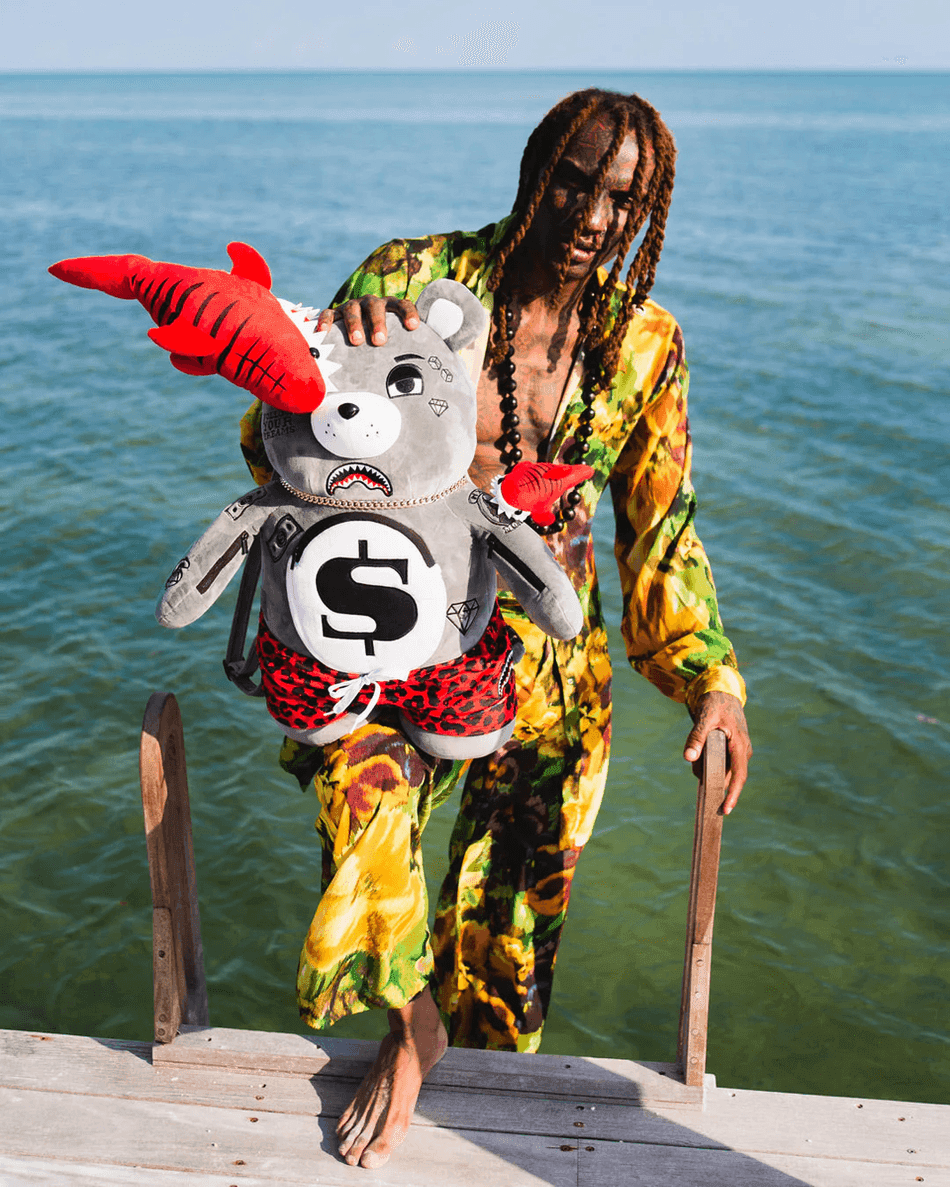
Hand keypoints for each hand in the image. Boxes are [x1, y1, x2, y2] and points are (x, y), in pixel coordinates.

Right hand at [316, 296, 419, 345]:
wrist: (353, 331)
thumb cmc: (379, 342)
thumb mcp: (392, 343)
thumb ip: (402, 353)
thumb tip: (413, 380)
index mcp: (389, 308)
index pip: (402, 305)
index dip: (408, 313)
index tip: (413, 326)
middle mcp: (370, 304)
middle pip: (375, 308)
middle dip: (378, 323)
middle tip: (380, 341)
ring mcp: (352, 307)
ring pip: (352, 310)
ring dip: (354, 324)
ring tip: (357, 341)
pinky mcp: (334, 313)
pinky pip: (328, 314)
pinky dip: (326, 322)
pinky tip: (324, 332)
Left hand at [683, 691, 751, 815]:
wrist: (721, 693)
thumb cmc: (714, 705)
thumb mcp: (703, 719)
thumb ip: (696, 738)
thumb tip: (688, 758)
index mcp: (741, 745)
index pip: (739, 776)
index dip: (732, 794)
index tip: (725, 810)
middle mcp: (743, 752)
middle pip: (727, 776)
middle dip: (711, 779)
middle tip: (697, 774)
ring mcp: (738, 752)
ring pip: (720, 770)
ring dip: (706, 770)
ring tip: (696, 758)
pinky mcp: (731, 751)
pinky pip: (719, 764)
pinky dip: (707, 765)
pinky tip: (698, 759)